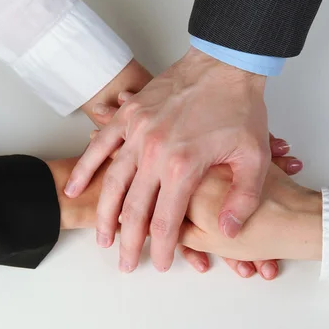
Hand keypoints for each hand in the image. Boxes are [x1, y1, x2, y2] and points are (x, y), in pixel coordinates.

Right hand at [87, 96, 302, 279]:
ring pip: (112, 183)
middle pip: (134, 210)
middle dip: (129, 242)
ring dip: (105, 215)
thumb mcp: (254, 157)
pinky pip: (100, 145)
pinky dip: (85, 168)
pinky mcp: (129, 116)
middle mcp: (154, 153)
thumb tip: (227, 231)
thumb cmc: (240, 109)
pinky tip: (74, 187)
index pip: (167, 221)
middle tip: (126, 264)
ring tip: (102, 239)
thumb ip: (242, 199)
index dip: (164, 248)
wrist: (225, 64)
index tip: (162, 264)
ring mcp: (137, 133)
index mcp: (184, 167)